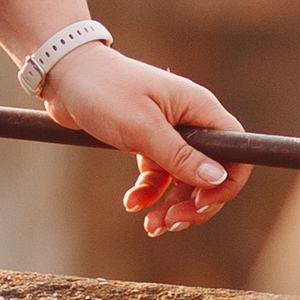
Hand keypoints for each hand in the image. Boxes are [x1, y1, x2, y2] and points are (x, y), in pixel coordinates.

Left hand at [42, 42, 247, 240]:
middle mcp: (189, 121)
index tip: (202, 204)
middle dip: (194, 203)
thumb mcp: (141, 126)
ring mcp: (168, 132)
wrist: (63, 73)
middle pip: (211, 172)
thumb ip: (179, 155)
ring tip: (151, 226)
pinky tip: (132, 204)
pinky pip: (159, 175)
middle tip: (170, 224)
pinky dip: (149, 193)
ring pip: (184, 179)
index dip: (227, 183)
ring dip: (171, 205)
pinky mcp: (145, 140)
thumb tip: (217, 180)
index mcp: (198, 109)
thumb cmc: (103, 89)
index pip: (235, 151)